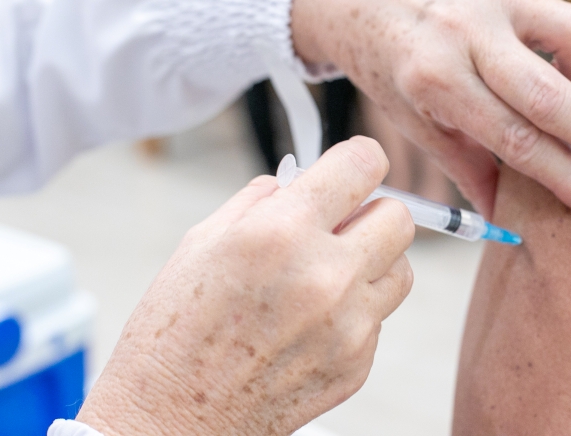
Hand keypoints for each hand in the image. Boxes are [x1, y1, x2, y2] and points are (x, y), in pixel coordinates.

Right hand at [76, 137, 413, 435]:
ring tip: (325, 276)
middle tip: (340, 225)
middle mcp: (326, 275)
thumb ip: (263, 200)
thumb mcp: (202, 242)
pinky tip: (309, 322)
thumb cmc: (174, 334)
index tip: (354, 168)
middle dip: (371, 212)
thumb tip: (302, 179)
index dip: (360, 160)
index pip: (364, 164)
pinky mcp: (358, 364)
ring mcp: (348, 325)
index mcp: (282, 232)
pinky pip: (380, 317)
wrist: (169, 421)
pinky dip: (356, 311)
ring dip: (372, 262)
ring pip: (402, 268)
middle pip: (399, 217)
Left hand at [292, 0, 570, 219]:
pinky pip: (559, 8)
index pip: (515, 137)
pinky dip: (570, 42)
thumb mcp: (415, 122)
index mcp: (433, 79)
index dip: (564, 175)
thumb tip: (509, 220)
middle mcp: (463, 32)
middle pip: (551, 91)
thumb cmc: (389, 67)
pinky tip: (559, 63)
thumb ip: (468, 168)